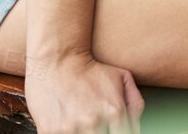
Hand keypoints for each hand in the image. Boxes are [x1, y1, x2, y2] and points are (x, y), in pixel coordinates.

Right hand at [26, 53, 144, 133]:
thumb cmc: (91, 70)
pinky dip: (66, 133)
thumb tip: (137, 127)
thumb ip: (135, 103)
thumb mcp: (121, 78)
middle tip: (98, 124)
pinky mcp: (50, 132)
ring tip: (82, 123)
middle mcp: (93, 122)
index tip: (114, 127)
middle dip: (103, 132)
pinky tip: (68, 125)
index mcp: (114, 111)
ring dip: (84, 133)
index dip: (121, 132)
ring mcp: (70, 129)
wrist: (57, 61)